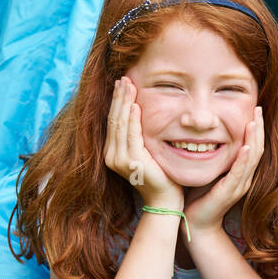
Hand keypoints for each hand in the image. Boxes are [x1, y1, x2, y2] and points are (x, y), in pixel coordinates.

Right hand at [104, 77, 180, 208]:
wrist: (165, 200)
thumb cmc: (161, 175)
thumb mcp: (148, 152)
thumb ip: (140, 136)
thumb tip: (141, 113)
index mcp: (114, 152)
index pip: (114, 121)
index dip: (117, 101)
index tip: (122, 83)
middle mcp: (112, 156)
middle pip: (113, 119)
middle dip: (119, 97)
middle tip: (123, 78)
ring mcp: (120, 160)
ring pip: (119, 124)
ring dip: (124, 102)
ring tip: (128, 85)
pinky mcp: (132, 163)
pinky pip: (130, 136)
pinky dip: (132, 120)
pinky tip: (135, 106)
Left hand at [184, 106, 263, 233]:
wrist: (197, 224)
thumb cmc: (199, 198)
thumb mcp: (209, 172)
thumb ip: (213, 157)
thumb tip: (205, 136)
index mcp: (241, 172)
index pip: (253, 146)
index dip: (255, 129)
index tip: (254, 111)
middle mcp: (245, 177)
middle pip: (257, 148)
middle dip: (258, 128)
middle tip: (258, 109)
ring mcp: (240, 185)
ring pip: (252, 157)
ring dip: (254, 138)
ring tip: (254, 122)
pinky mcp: (230, 191)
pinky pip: (240, 172)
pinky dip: (244, 159)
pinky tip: (246, 146)